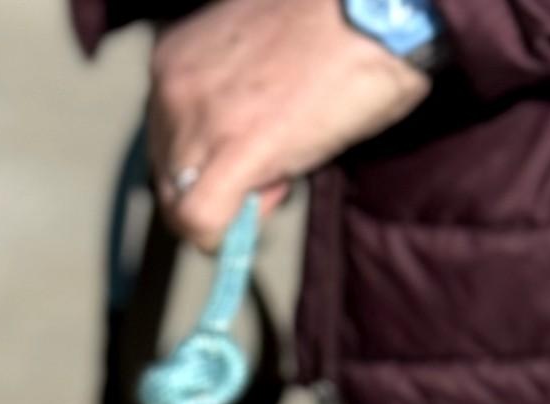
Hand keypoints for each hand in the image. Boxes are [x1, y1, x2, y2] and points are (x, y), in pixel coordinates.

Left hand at [149, 0, 432, 248]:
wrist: (385, 8)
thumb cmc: (339, 28)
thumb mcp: (256, 56)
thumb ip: (225, 99)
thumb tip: (224, 155)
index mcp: (176, 57)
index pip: (164, 140)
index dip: (205, 158)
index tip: (248, 147)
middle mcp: (171, 86)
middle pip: (168, 175)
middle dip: (215, 183)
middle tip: (274, 160)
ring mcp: (195, 119)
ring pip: (180, 203)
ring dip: (231, 201)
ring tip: (285, 161)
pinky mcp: (229, 151)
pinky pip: (199, 222)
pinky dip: (226, 235)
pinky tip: (269, 199)